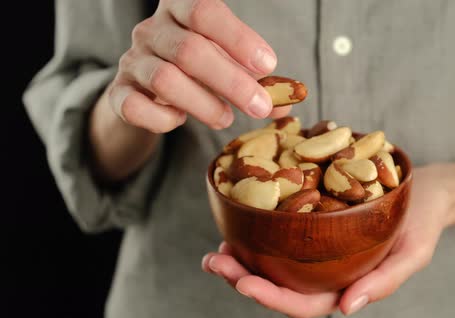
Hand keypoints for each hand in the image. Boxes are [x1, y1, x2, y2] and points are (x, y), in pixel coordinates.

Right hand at [109, 0, 289, 132]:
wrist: (148, 91)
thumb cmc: (199, 71)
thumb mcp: (230, 66)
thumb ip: (257, 80)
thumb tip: (288, 100)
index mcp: (180, 8)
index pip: (205, 10)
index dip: (238, 38)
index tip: (268, 65)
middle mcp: (151, 29)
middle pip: (190, 50)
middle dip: (232, 82)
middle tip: (260, 106)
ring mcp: (131, 60)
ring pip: (165, 80)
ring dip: (204, 104)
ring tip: (226, 119)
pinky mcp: (118, 93)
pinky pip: (135, 107)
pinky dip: (163, 120)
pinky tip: (180, 121)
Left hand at [201, 166, 454, 317]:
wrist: (426, 191)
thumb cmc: (423, 222)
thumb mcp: (413, 253)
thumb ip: (383, 282)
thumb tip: (347, 308)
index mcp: (347, 286)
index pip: (304, 304)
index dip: (272, 298)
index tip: (243, 282)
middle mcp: (327, 273)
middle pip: (279, 286)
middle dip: (242, 278)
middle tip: (213, 262)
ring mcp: (319, 252)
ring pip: (275, 263)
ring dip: (242, 259)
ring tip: (216, 249)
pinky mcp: (315, 225)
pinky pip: (283, 235)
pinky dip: (258, 232)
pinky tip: (239, 222)